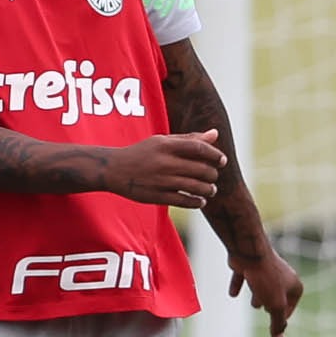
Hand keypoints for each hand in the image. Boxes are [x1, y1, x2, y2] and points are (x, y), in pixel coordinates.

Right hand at [104, 128, 225, 207]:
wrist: (113, 170)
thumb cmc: (142, 153)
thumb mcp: (162, 141)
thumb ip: (189, 139)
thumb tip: (215, 134)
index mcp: (166, 145)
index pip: (199, 148)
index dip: (215, 155)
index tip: (221, 161)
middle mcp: (164, 162)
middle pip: (201, 169)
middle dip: (213, 174)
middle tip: (213, 177)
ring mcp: (160, 180)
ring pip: (195, 187)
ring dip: (208, 190)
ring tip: (210, 190)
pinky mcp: (156, 196)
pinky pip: (184, 200)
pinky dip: (197, 202)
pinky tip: (200, 201)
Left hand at [228, 249, 303, 336]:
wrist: (249, 252)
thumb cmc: (266, 279)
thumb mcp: (275, 305)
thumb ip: (277, 323)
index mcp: (293, 284)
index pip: (290, 306)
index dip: (282, 317)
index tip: (275, 327)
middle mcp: (281, 275)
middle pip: (276, 294)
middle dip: (272, 304)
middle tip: (266, 311)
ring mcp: (264, 269)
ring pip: (261, 285)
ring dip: (258, 295)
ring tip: (254, 304)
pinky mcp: (247, 265)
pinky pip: (243, 277)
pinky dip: (238, 285)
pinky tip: (232, 294)